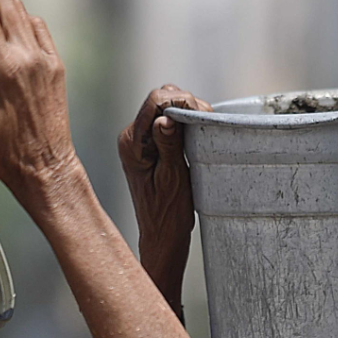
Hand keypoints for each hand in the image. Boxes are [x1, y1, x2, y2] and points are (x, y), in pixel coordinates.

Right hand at [0, 0, 80, 211]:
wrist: (46, 168)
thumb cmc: (9, 156)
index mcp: (3, 72)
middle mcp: (27, 59)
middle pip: (3, 1)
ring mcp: (45, 59)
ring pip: (22, 9)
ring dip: (1, 10)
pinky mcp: (56, 65)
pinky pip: (39, 27)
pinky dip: (22, 22)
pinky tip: (9, 38)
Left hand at [118, 86, 210, 313]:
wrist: (162, 236)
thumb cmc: (167, 214)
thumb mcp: (173, 178)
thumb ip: (169, 145)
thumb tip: (166, 117)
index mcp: (132, 143)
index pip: (154, 102)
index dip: (180, 102)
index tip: (202, 115)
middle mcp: (132, 137)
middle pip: (160, 100)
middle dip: (186, 105)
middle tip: (206, 123)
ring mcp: (141, 141)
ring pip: (167, 109)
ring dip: (188, 114)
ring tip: (204, 131)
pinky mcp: (152, 146)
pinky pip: (170, 123)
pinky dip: (186, 124)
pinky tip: (198, 136)